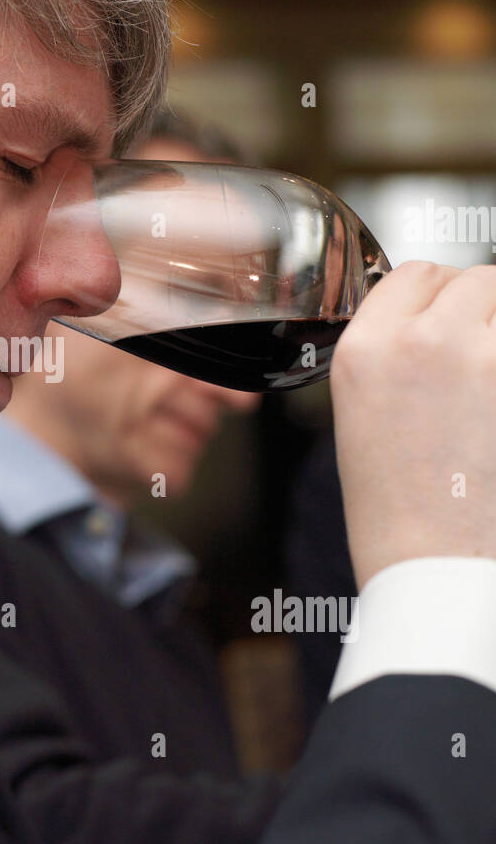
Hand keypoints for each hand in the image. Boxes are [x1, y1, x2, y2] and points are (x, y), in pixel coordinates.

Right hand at [330, 260, 495, 590]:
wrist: (434, 570)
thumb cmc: (398, 508)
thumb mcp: (361, 413)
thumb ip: (395, 351)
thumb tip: (445, 315)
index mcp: (366, 349)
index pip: (417, 273)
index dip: (439, 297)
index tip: (450, 326)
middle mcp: (422, 342)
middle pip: (477, 279)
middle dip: (485, 312)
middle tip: (481, 365)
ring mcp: (484, 360)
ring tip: (489, 393)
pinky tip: (494, 415)